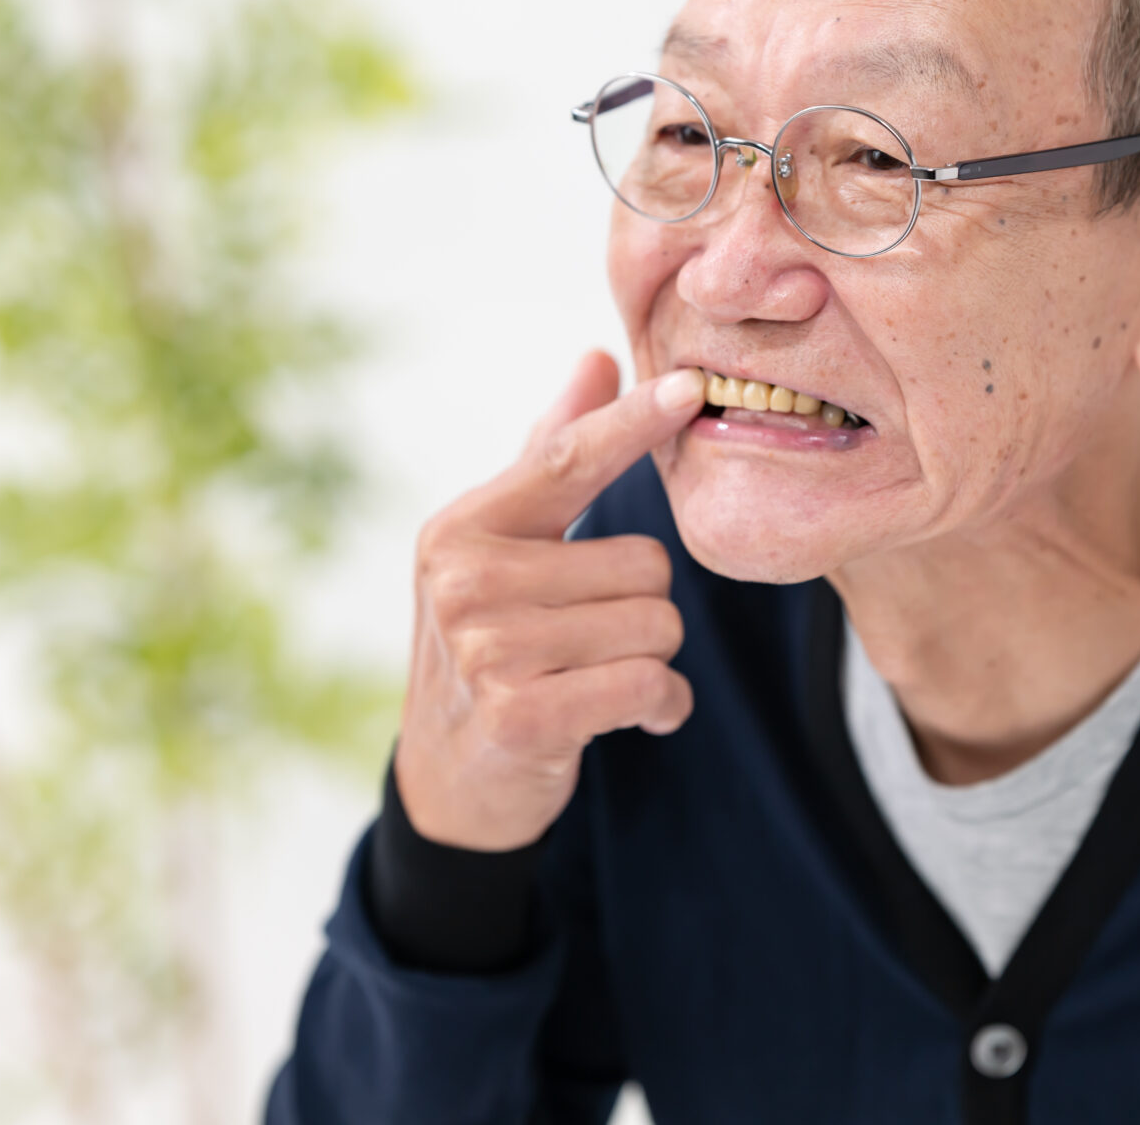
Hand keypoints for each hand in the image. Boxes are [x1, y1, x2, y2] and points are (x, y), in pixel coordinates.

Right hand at [393, 351, 706, 851]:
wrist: (450, 779)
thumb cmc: (491, 644)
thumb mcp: (503, 548)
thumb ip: (549, 457)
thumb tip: (594, 359)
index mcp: (464, 527)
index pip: (564, 461)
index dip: (631, 425)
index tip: (689, 388)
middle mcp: (466, 581)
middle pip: (646, 563)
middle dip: (645, 606)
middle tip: (591, 640)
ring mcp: (488, 650)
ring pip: (658, 624)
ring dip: (653, 660)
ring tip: (599, 677)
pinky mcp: (520, 715)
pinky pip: (650, 684)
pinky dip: (661, 707)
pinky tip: (630, 717)